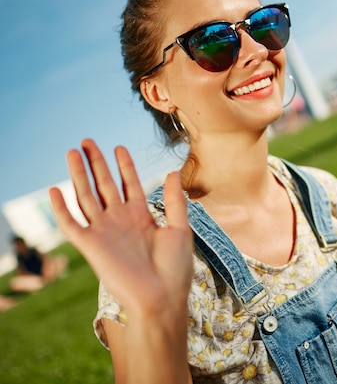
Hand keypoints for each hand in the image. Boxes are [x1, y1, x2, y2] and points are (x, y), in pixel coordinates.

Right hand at [49, 139, 192, 316]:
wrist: (162, 297)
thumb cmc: (175, 268)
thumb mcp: (180, 229)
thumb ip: (175, 201)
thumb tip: (173, 172)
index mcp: (142, 217)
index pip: (130, 185)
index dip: (124, 167)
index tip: (119, 148)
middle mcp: (121, 222)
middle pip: (104, 186)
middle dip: (96, 164)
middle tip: (87, 141)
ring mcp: (104, 232)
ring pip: (86, 197)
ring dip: (78, 175)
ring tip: (72, 152)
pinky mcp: (91, 246)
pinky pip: (71, 225)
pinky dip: (61, 209)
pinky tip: (54, 190)